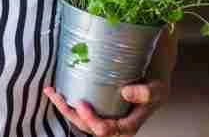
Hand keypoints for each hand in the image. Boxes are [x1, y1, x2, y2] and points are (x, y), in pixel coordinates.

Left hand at [43, 78, 169, 135]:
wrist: (152, 78)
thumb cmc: (154, 86)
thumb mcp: (156, 89)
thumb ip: (146, 92)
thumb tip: (126, 93)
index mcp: (127, 125)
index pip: (105, 130)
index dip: (91, 120)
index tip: (81, 104)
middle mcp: (113, 123)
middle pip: (87, 126)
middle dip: (70, 114)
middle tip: (59, 97)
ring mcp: (103, 115)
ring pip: (80, 119)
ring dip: (64, 107)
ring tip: (51, 92)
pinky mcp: (97, 106)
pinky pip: (79, 108)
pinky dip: (66, 100)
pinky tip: (55, 89)